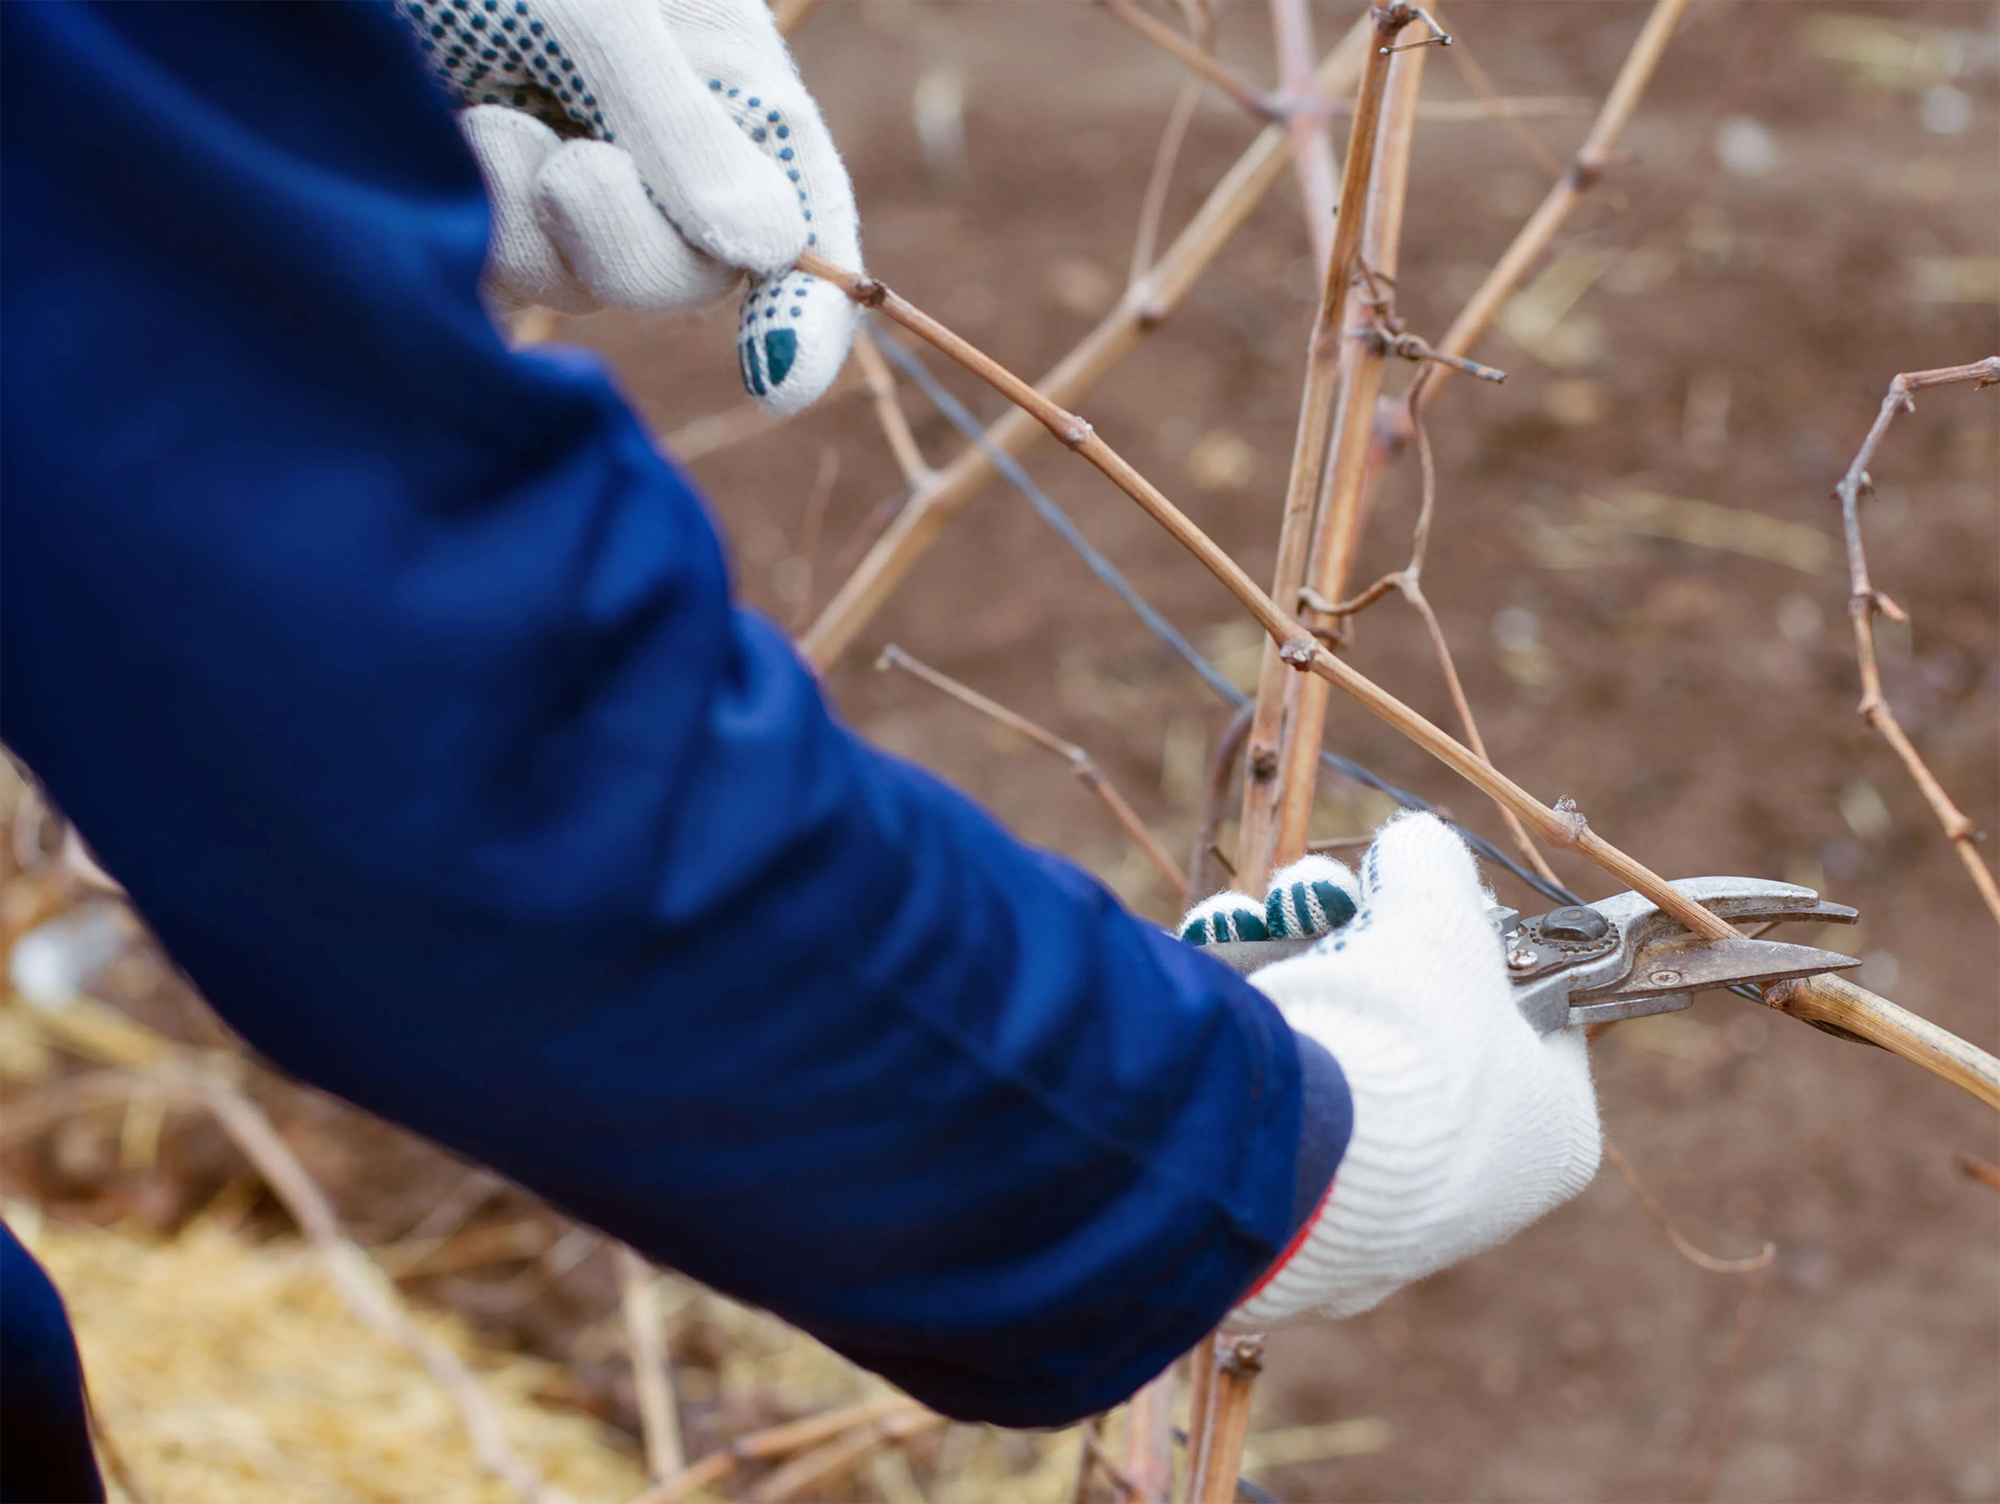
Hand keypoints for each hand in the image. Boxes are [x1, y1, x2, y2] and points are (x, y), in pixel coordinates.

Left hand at [396, 0, 860, 413]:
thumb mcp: (603, 12)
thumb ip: (680, 130)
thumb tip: (772, 252)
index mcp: (724, 82)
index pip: (801, 212)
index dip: (806, 309)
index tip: (778, 383)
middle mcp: (653, 144)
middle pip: (685, 274)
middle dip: (632, 245)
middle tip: (574, 174)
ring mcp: (555, 181)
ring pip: (580, 283)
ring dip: (531, 218)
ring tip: (482, 115)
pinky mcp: (465, 206)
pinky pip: (492, 270)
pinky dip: (470, 217)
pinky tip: (442, 131)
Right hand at [1182, 815, 1601, 1323]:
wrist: (1301, 1150)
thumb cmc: (1409, 1038)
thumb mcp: (1440, 919)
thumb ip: (1434, 867)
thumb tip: (1416, 844)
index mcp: (1551, 1132)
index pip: (1532, 1015)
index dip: (1474, 943)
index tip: (1428, 900)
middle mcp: (1476, 1180)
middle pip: (1417, 1018)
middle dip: (1355, 939)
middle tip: (1321, 893)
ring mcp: (1382, 1201)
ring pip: (1341, 1044)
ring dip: (1293, 959)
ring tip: (1261, 914)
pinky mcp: (1296, 1205)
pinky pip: (1286, 1090)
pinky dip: (1256, 1019)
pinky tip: (1226, 953)